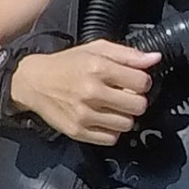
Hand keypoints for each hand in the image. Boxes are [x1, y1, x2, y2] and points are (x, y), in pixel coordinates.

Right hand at [8, 41, 159, 144]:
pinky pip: (111, 139)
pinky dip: (111, 130)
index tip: (135, 81)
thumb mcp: (96, 50)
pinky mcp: (78, 131)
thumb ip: (128, 54)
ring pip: (127, 124)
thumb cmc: (68, 64)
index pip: (142, 82)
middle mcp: (92, 93)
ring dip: (125, 116)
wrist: (34, 82)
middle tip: (125, 96)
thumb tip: (155, 59)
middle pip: (138, 106)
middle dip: (136, 100)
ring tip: (113, 107)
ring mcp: (84, 115)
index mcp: (98, 69)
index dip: (143, 82)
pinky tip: (103, 118)